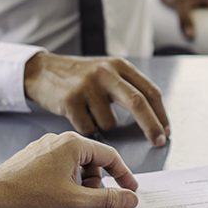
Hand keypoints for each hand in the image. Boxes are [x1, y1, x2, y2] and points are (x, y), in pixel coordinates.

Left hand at [0, 132, 139, 207]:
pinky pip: (60, 165)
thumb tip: (128, 199)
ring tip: (71, 200)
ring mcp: (44, 147)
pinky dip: (66, 180)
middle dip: (97, 182)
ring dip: (81, 182)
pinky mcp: (34, 156)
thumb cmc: (29, 195)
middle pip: (92, 159)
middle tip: (92, 200)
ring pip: (75, 163)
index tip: (130, 190)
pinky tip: (56, 195)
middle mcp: (59, 140)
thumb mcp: (76, 201)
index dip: (124, 175)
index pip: (110, 156)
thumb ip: (107, 199)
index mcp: (72, 144)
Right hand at [24, 52, 169, 145]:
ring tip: (91, 113)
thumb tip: (153, 119)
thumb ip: (127, 88)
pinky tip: (77, 115)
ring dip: (104, 127)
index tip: (165, 131)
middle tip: (158, 142)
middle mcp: (105, 73)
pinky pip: (88, 128)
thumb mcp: (106, 72)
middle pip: (137, 102)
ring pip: (110, 123)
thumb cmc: (79, 76)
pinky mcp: (70, 100)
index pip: (149, 90)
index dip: (161, 114)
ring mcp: (87, 86)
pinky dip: (87, 128)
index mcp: (119, 66)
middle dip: (151, 126)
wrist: (41, 71)